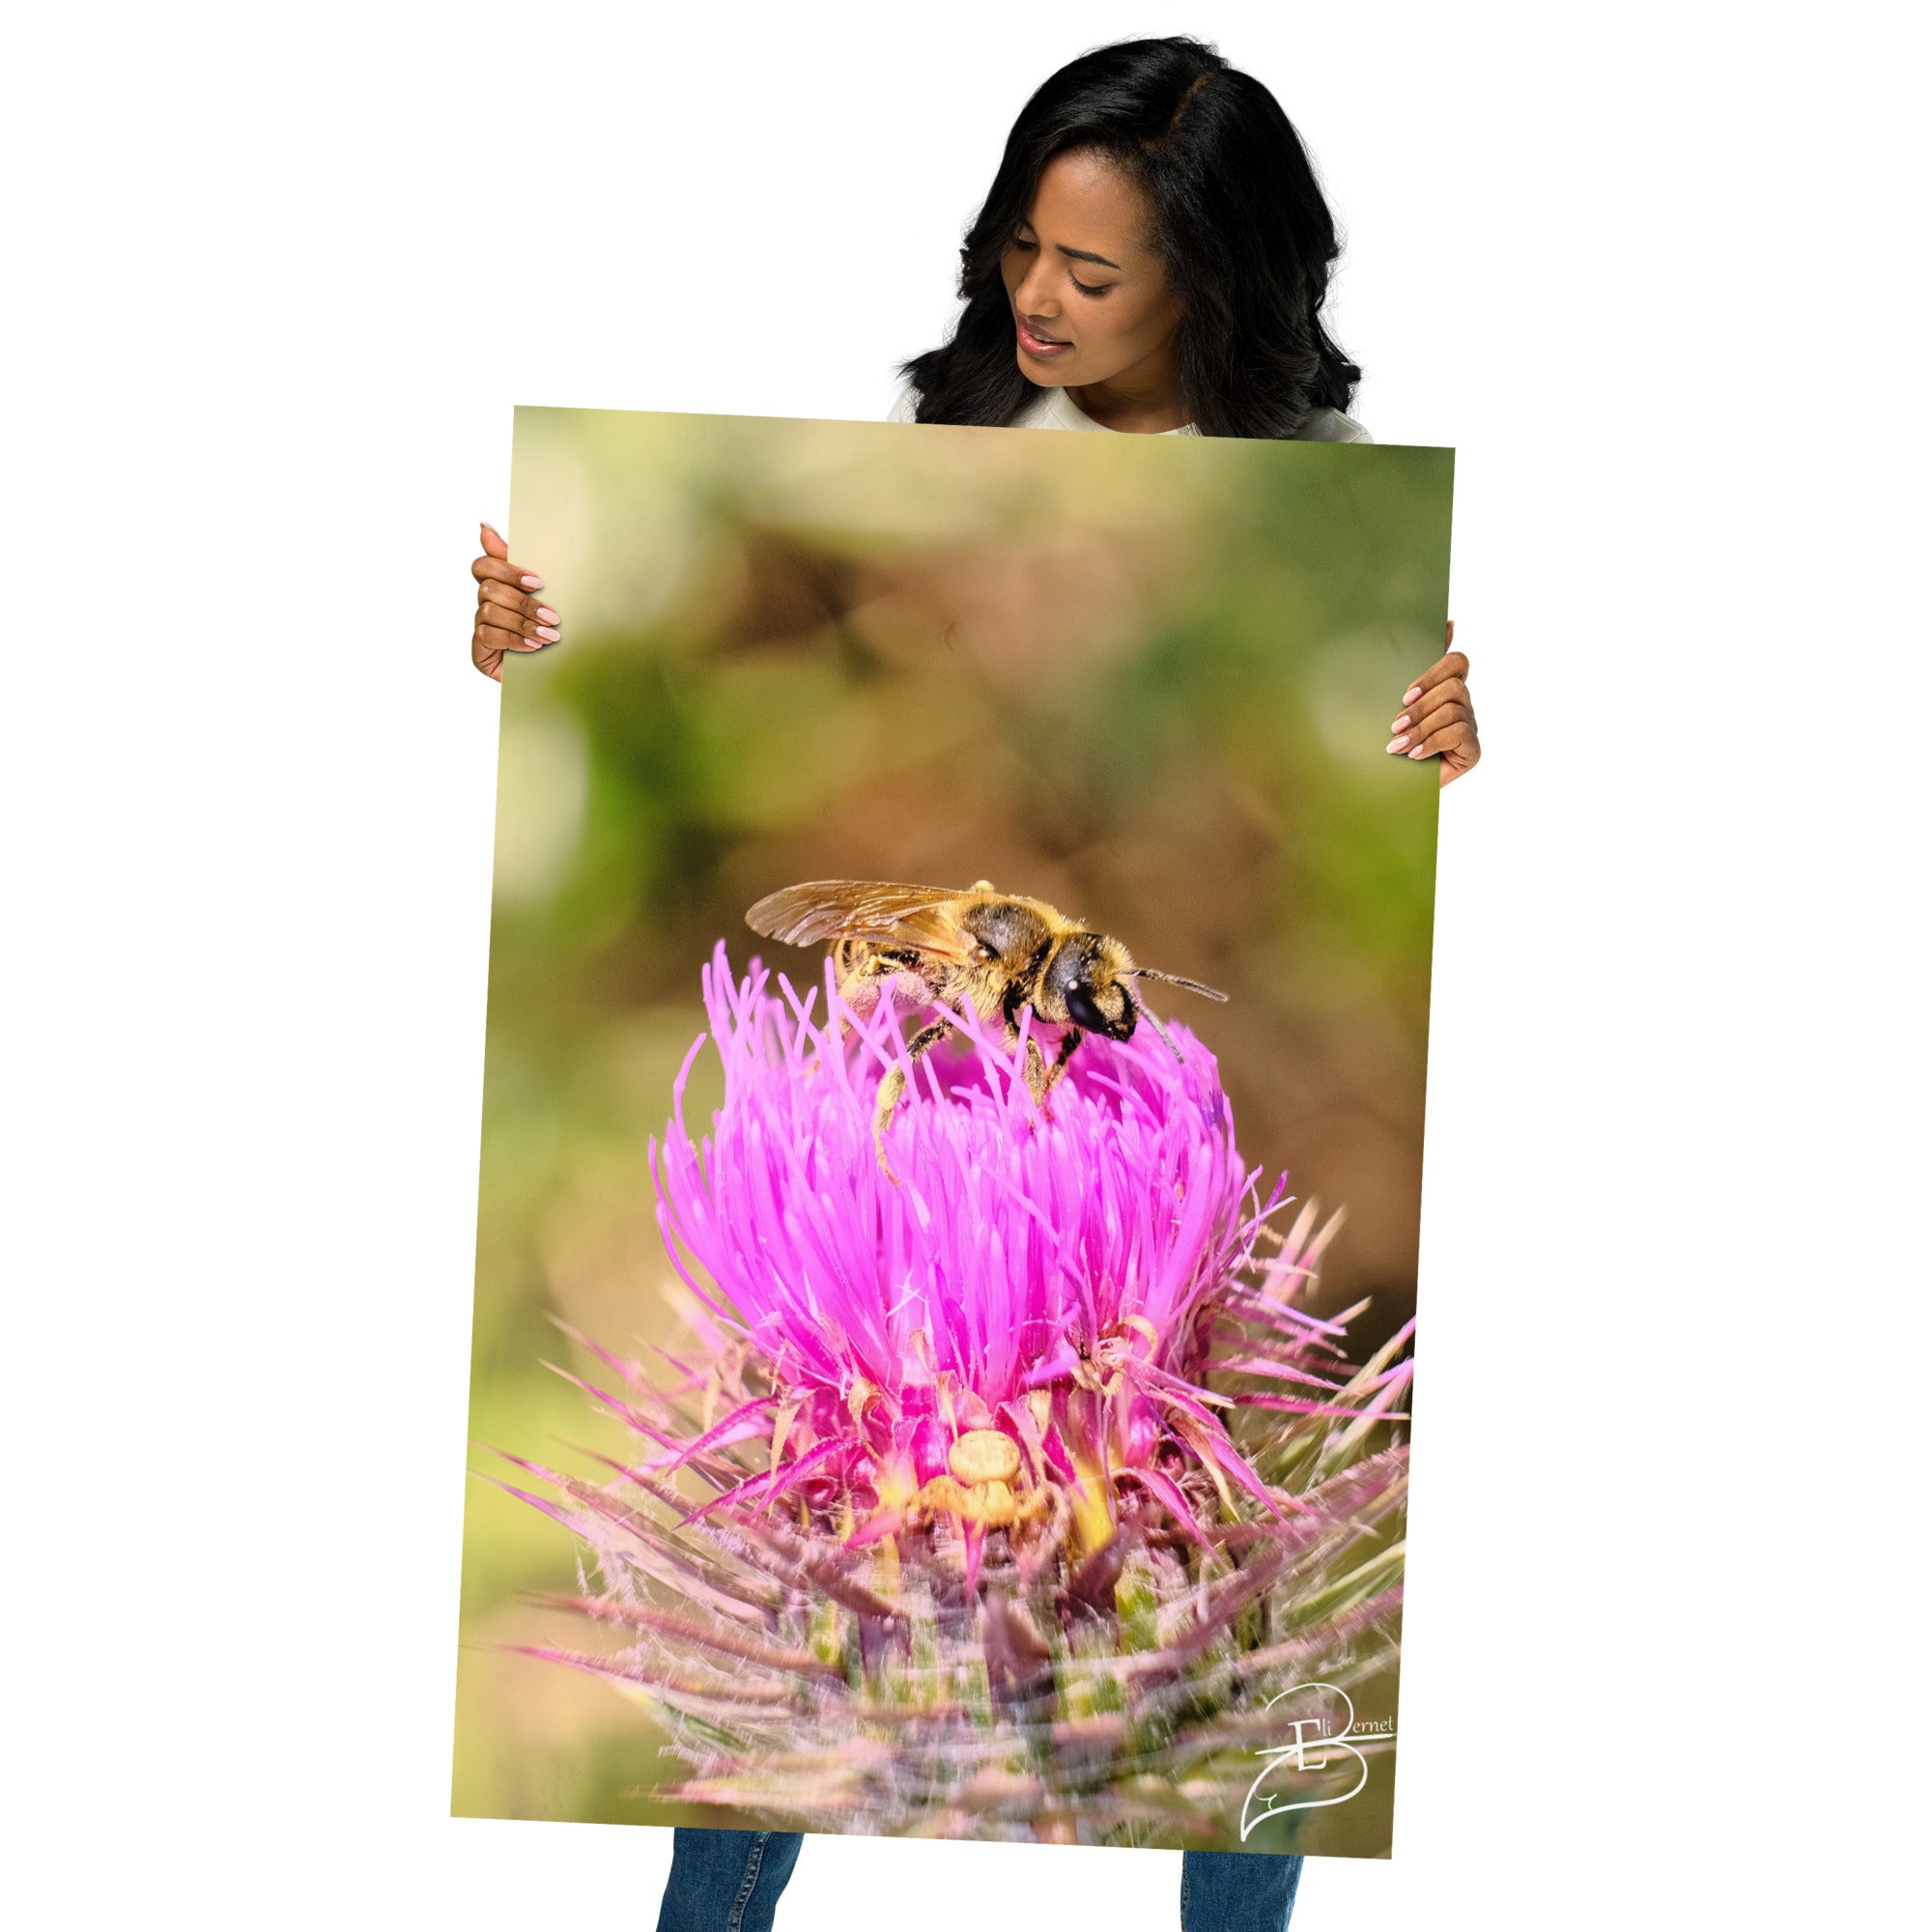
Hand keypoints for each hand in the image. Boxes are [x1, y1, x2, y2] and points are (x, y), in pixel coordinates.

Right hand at [470, 522, 559, 681]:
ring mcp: (480, 626)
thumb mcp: (543, 594)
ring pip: (490, 612)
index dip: (507, 570)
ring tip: (550, 635)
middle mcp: (484, 603)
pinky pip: (489, 636)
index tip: (537, 582)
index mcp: (497, 584)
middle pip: (489, 589)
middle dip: (524, 603)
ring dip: (523, 623)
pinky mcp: (479, 649)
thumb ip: (518, 562)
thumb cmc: (546, 626)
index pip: (484, 565)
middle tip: (553, 616)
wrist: (551, 669)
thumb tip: (483, 526)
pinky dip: (514, 640)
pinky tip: (534, 646)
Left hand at [1386, 620, 1478, 786]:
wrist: (1390, 785)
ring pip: (1453, 710)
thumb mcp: (1393, 705)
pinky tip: (1414, 755)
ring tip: (1398, 745)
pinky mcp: (1473, 750)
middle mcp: (1463, 704)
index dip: (1434, 672)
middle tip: (1395, 725)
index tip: (1406, 694)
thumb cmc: (1391, 740)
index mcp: (1445, 688)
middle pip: (1454, 686)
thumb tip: (1442, 626)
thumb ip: (1409, 669)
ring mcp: (1470, 726)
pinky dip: (1432, 743)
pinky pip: (1459, 733)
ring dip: (1421, 728)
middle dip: (1420, 706)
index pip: (1457, 661)